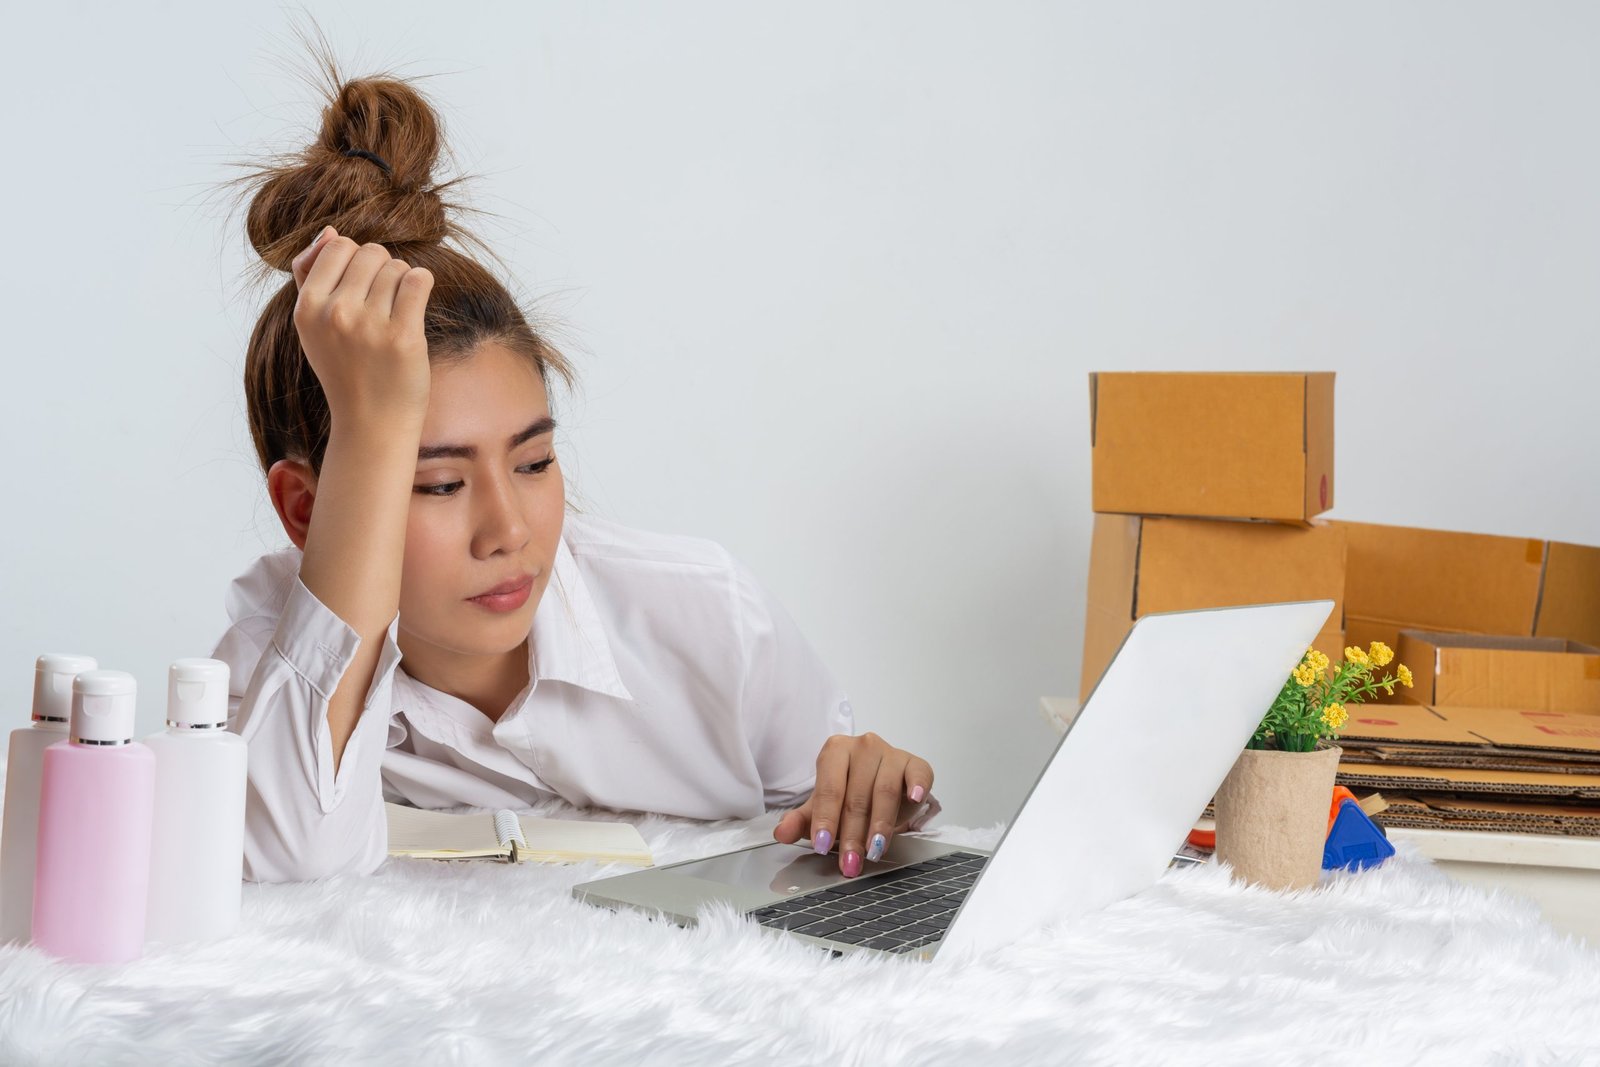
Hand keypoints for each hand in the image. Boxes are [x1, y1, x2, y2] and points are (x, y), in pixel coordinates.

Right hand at [289, 226, 434, 426]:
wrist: (371, 422)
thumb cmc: (346, 369)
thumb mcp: (314, 326)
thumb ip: (312, 275)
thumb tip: (329, 232)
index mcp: (307, 308)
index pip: (337, 246)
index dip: (356, 260)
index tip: (361, 286)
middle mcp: (335, 314)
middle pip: (371, 252)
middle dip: (383, 268)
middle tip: (383, 301)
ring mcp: (369, 326)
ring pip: (397, 266)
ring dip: (403, 281)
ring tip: (397, 310)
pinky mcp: (403, 337)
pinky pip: (419, 280)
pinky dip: (422, 284)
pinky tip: (416, 302)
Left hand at [772, 732, 935, 877]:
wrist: (881, 784)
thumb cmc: (849, 793)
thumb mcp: (822, 808)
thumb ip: (802, 820)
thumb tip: (781, 833)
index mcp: (835, 751)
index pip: (829, 788)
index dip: (825, 819)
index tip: (822, 844)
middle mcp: (863, 746)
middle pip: (856, 795)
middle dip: (852, 834)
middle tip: (849, 861)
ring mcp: (891, 753)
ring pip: (885, 790)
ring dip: (880, 825)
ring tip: (874, 851)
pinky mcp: (914, 763)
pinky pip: (918, 773)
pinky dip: (917, 785)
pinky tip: (914, 799)